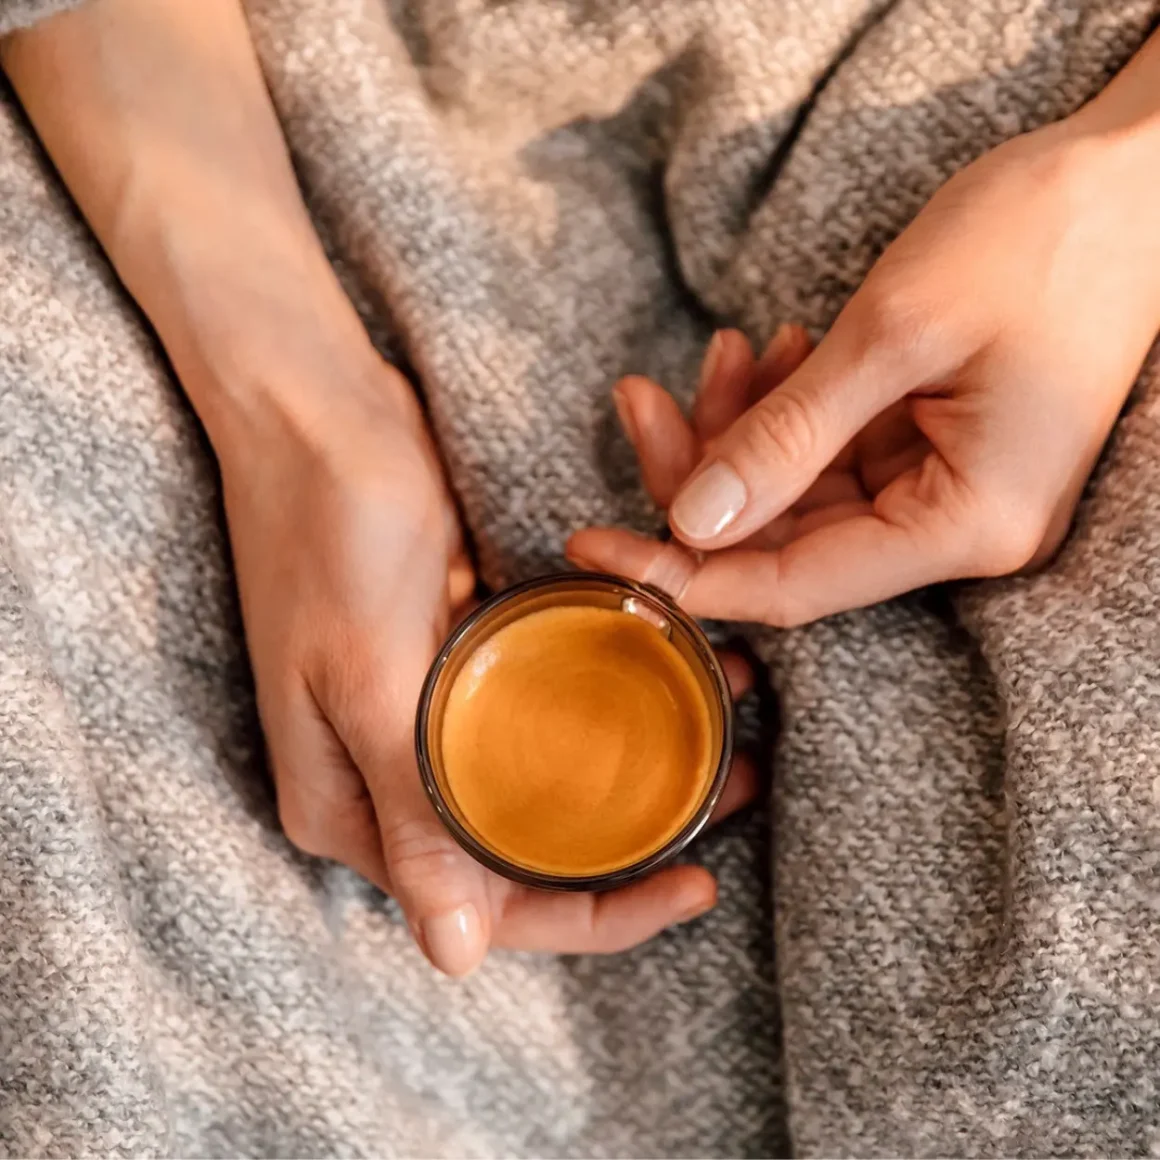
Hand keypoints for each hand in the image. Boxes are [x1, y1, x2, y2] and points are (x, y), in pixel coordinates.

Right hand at [220, 356, 757, 976]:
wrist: (311, 406)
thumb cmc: (325, 530)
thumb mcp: (365, 676)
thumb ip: (410, 811)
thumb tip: (454, 956)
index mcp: (349, 808)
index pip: (485, 905)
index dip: (596, 915)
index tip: (695, 885)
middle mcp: (383, 780)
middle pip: (520, 849)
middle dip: (631, 837)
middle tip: (732, 793)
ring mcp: (418, 718)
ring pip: (538, 779)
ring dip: (628, 760)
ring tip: (725, 724)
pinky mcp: (451, 659)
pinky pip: (535, 705)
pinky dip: (602, 696)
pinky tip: (672, 665)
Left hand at [570, 118, 1159, 624]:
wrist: (1133, 176)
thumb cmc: (1042, 239)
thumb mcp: (895, 334)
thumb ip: (786, 437)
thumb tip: (692, 520)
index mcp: (967, 524)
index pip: (792, 584)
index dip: (684, 572)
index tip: (594, 546)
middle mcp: (957, 526)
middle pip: (785, 539)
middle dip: (701, 472)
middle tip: (638, 400)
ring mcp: (945, 490)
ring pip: (799, 493)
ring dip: (740, 428)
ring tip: (720, 351)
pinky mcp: (932, 449)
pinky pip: (828, 453)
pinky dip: (783, 409)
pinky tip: (769, 352)